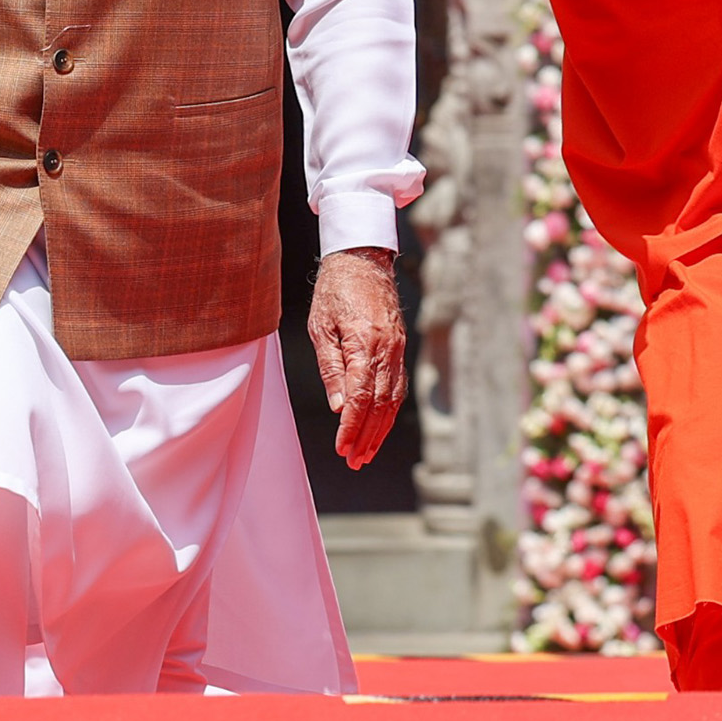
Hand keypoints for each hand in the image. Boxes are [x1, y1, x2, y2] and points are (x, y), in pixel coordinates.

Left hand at [309, 247, 406, 469]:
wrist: (363, 259)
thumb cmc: (335, 290)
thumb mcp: (321, 327)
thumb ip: (331, 368)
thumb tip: (338, 407)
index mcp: (364, 345)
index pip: (360, 398)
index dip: (351, 427)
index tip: (342, 448)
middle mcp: (386, 350)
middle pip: (379, 405)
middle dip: (366, 436)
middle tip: (354, 461)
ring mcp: (397, 349)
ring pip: (392, 399)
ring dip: (380, 429)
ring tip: (366, 452)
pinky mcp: (400, 347)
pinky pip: (397, 385)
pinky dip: (389, 409)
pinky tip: (380, 424)